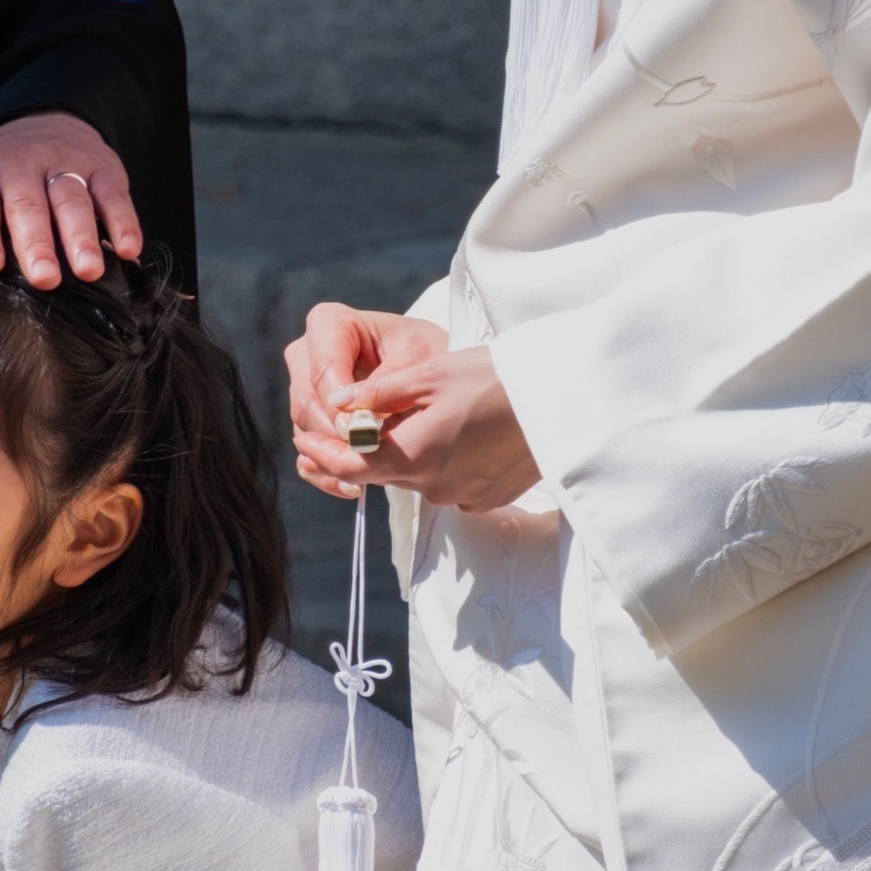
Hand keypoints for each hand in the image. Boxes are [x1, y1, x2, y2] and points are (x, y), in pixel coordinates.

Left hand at [0, 113, 140, 287]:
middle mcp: (20, 166)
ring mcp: (64, 165)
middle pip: (29, 203)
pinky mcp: (103, 168)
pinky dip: (123, 221)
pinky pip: (114, 194)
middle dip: (37, 240)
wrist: (40, 126)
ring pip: (74, 198)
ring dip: (83, 234)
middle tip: (44, 280)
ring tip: (89, 271)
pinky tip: (128, 250)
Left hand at [288, 302, 540, 512]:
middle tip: (352, 419)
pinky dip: (440, 461)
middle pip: (382, 472)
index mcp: (414, 454)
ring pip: (416, 477)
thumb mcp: (430, 373)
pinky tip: (457, 431)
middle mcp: (434, 486)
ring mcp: (463, 496)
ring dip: (406, 452)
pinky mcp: (487, 497)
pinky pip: (448, 483)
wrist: (567, 400)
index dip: (321, 455)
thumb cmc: (498, 377)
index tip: (304, 439)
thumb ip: (377, 393)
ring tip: (421, 415)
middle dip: (365, 449)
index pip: (348, 468)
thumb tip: (336, 402)